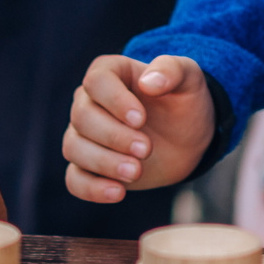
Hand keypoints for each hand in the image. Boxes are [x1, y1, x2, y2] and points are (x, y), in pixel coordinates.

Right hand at [62, 54, 214, 202]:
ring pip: (74, 148)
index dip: (115, 101)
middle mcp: (89, 102)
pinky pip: (75, 179)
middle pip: (82, 116)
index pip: (96, 81)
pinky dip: (91, 188)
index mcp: (110, 73)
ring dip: (103, 162)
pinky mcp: (88, 167)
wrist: (187, 138)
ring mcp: (85, 136)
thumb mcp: (189, 78)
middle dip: (114, 136)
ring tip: (136, 172)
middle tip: (146, 149)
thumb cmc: (183, 101)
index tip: (141, 119)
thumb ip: (172, 71)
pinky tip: (118, 193)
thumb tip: (148, 82)